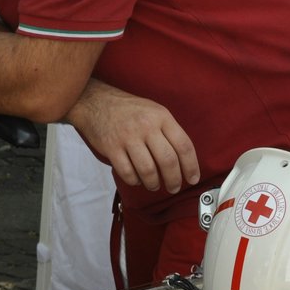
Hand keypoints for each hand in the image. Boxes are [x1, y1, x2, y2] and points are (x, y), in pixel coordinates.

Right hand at [66, 83, 199, 193]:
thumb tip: (184, 160)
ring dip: (154, 184)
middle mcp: (146, 126)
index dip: (191, 166)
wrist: (96, 102)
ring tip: (155, 185)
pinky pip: (127, 173)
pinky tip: (137, 179)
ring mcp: (128, 137)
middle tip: (174, 188)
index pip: (184, 145)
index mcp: (162, 116)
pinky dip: (135, 181)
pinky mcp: (112, 148)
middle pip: (168, 161)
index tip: (193, 179)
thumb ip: (169, 131)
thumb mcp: (154, 111)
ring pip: (148, 170)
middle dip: (174, 180)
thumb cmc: (129, 110)